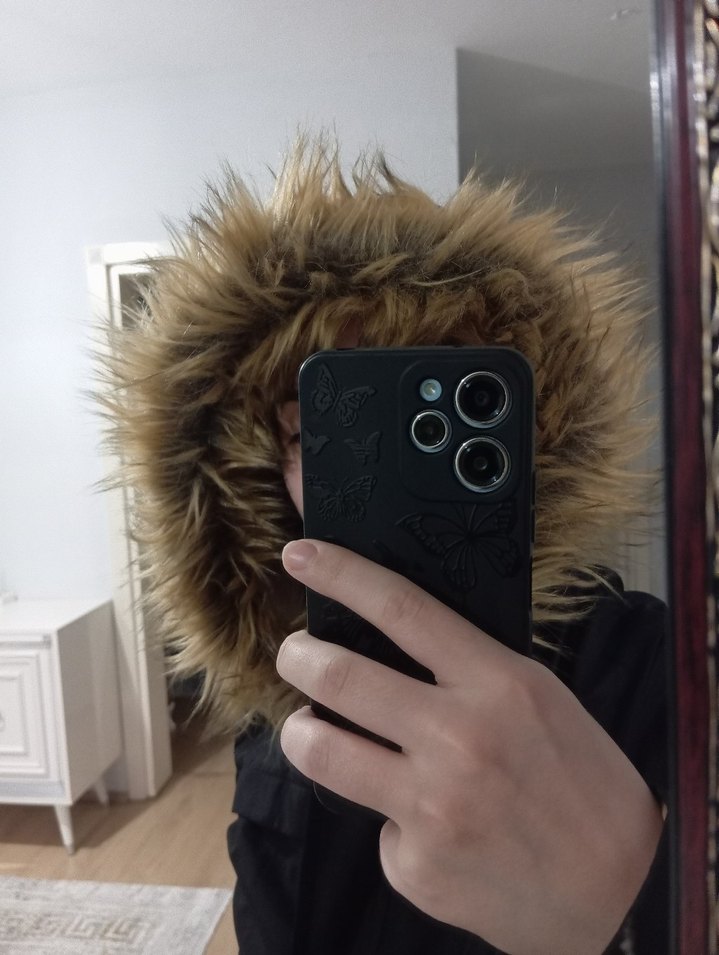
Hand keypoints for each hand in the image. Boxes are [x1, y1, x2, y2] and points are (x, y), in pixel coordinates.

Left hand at [276, 539, 662, 954]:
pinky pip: (372, 825)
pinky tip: (422, 826)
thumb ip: (466, 668)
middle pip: (341, 676)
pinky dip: (384, 817)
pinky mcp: (417, 863)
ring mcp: (433, 804)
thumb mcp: (535, 696)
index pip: (401, 608)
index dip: (341, 573)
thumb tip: (387, 645)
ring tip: (309, 728)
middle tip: (295, 653)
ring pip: (321, 750)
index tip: (301, 555)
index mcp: (497, 681)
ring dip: (301, 732)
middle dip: (299, 657)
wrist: (620, 887)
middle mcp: (459, 737)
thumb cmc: (579, 779)